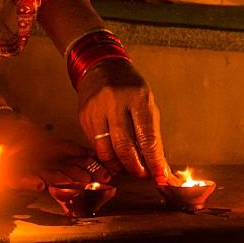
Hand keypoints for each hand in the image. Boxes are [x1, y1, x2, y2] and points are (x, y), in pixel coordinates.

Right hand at [76, 58, 171, 183]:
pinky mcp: (83, 117)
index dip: (154, 160)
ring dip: (119, 166)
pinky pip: (95, 145)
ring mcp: (96, 110)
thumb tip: (158, 164)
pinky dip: (106, 155)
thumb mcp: (147, 102)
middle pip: (124, 147)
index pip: (147, 136)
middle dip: (135, 167)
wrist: (101, 66)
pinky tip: (114, 157)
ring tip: (128, 168)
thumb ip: (151, 133)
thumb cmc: (130, 86)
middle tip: (143, 175)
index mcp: (137, 97)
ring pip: (106, 151)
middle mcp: (115, 103)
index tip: (160, 176)